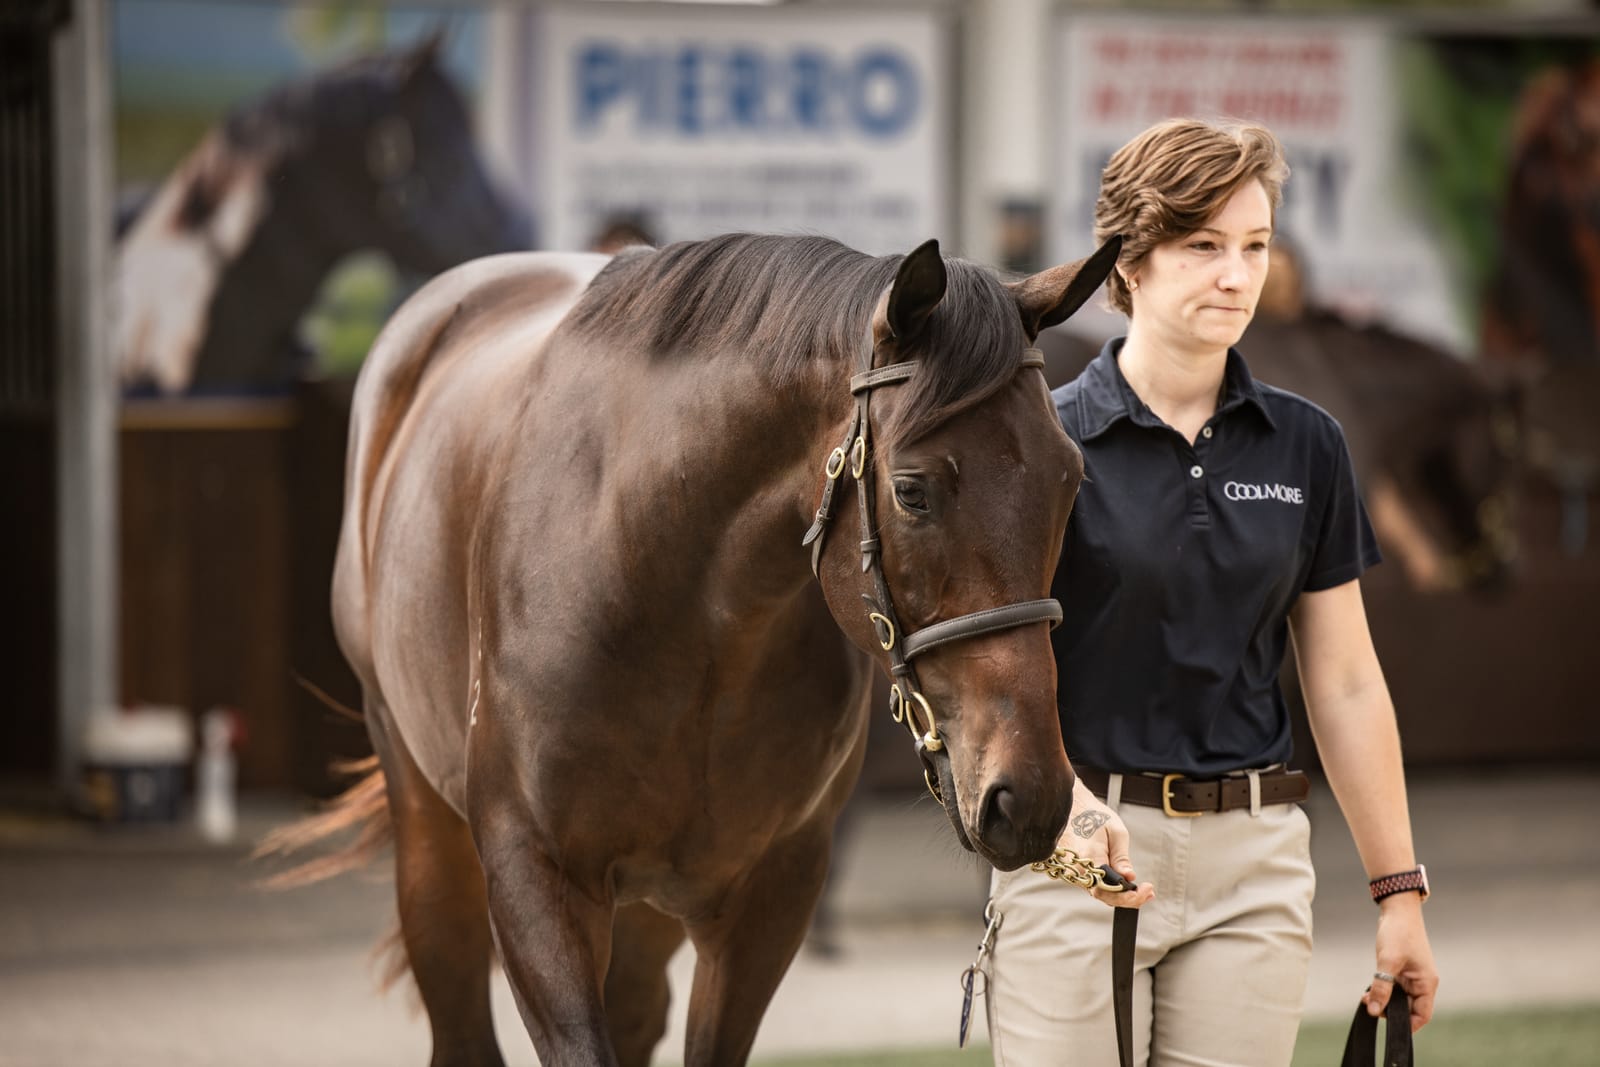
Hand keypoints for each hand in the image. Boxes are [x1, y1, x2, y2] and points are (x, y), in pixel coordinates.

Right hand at [1062, 780, 1155, 908]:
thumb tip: (1129, 877)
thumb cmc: (1094, 816)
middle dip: (1128, 899)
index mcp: (1089, 856)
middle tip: (1148, 893)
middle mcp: (1078, 868)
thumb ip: (1121, 857)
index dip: (1126, 895)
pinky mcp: (1077, 872)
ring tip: (1143, 891)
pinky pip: (1095, 885)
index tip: (1144, 891)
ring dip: (1121, 895)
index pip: (1106, 888)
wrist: (1074, 808)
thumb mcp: (1116, 832)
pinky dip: (1112, 888)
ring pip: (1099, 892)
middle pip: (1103, 895)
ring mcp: (1075, 871)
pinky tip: (1126, 885)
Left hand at [1366, 894, 1437, 1031]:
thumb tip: (1374, 1010)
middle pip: (1409, 1009)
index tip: (1388, 1027)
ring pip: (1399, 999)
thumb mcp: (1388, 961)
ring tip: (1367, 998)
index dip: (1407, 1025)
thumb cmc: (1399, 932)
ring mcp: (1412, 977)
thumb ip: (1382, 987)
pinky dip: (1382, 990)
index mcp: (1427, 983)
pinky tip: (1370, 989)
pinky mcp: (1402, 970)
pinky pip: (1393, 988)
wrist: (1397, 909)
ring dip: (1384, 1000)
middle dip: (1390, 1011)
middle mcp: (1422, 982)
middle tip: (1370, 1006)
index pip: (1422, 1015)